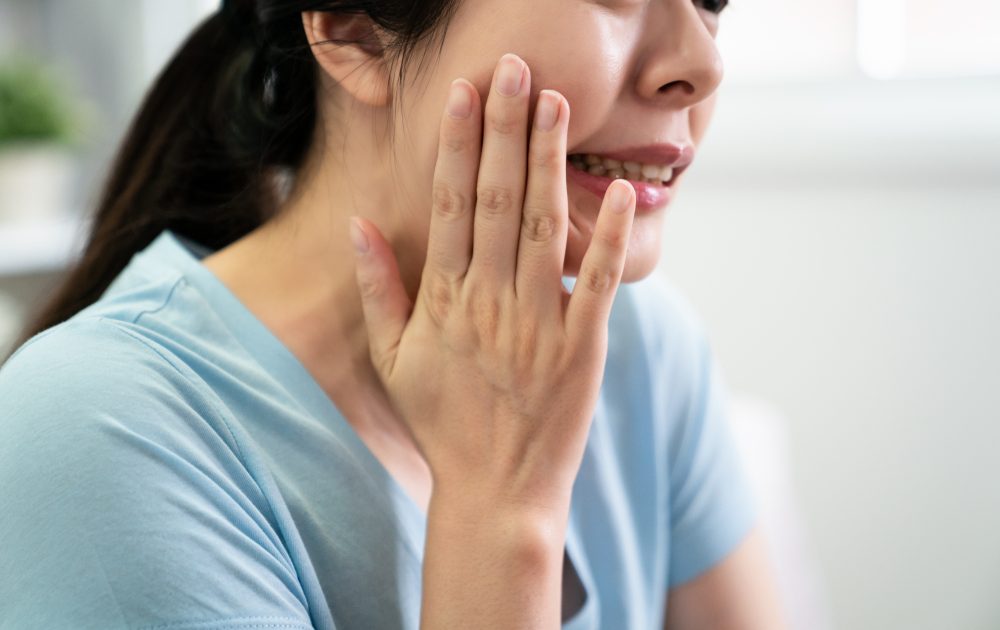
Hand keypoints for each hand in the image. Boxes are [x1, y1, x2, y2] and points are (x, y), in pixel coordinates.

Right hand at [348, 53, 635, 514]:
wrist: (494, 492)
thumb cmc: (442, 424)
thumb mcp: (394, 358)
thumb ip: (378, 288)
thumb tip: (361, 224)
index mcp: (443, 300)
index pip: (448, 206)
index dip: (457, 145)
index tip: (464, 93)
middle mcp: (487, 303)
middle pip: (495, 200)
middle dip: (503, 129)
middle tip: (514, 68)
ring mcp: (536, 324)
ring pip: (542, 227)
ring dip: (548, 161)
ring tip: (554, 102)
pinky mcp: (581, 349)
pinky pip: (595, 283)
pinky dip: (608, 236)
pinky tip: (622, 188)